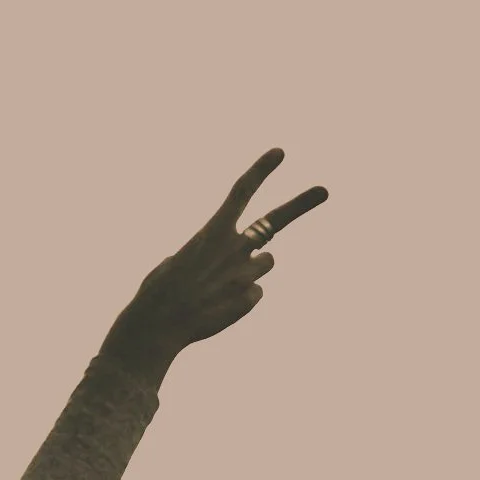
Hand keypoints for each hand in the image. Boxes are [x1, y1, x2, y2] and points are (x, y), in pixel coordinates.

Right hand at [101, 149, 326, 378]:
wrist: (156, 326)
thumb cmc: (157, 294)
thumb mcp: (174, 262)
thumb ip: (202, 255)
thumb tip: (222, 265)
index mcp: (212, 232)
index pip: (241, 193)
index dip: (261, 171)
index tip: (280, 152)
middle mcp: (235, 247)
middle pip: (275, 220)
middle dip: (302, 204)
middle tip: (324, 191)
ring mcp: (246, 273)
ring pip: (265, 263)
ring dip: (249, 270)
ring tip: (218, 288)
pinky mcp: (251, 298)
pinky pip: (254, 294)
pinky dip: (238, 300)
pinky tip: (216, 308)